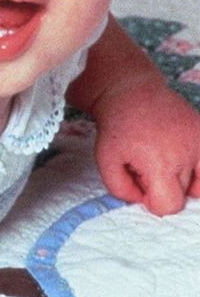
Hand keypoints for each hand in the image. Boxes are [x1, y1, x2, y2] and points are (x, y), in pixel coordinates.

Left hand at [94, 77, 199, 215]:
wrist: (130, 91)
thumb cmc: (116, 126)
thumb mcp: (105, 160)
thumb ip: (121, 189)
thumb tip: (142, 200)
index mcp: (160, 163)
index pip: (169, 206)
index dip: (152, 201)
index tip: (140, 184)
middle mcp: (185, 154)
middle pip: (181, 194)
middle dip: (162, 186)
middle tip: (146, 165)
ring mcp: (199, 142)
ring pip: (195, 183)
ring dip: (178, 178)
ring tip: (161, 158)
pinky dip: (197, 170)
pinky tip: (179, 159)